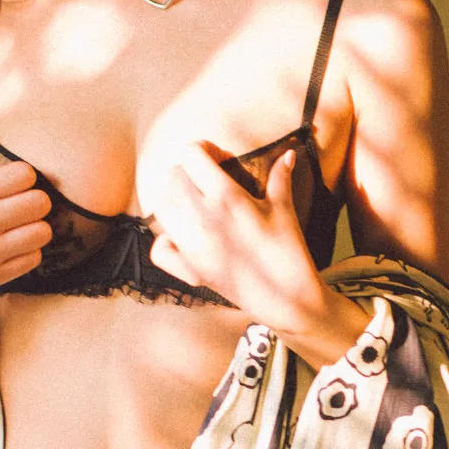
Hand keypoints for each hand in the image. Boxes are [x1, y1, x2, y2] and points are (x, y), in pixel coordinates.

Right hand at [0, 161, 52, 314]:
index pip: (24, 174)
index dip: (26, 180)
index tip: (18, 188)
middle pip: (40, 203)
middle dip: (36, 205)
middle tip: (25, 212)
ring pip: (42, 232)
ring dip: (36, 231)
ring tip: (21, 233)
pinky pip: (33, 258)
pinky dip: (28, 254)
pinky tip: (13, 251)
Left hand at [148, 141, 370, 368]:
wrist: (286, 299)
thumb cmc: (288, 251)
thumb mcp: (284, 210)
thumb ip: (280, 178)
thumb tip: (288, 154)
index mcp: (226, 197)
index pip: (192, 155)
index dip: (203, 149)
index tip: (218, 158)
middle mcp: (201, 217)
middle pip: (172, 177)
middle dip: (188, 173)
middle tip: (207, 181)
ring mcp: (190, 244)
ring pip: (160, 206)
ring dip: (174, 199)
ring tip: (195, 204)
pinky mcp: (188, 268)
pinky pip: (159, 248)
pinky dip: (166, 240)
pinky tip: (184, 237)